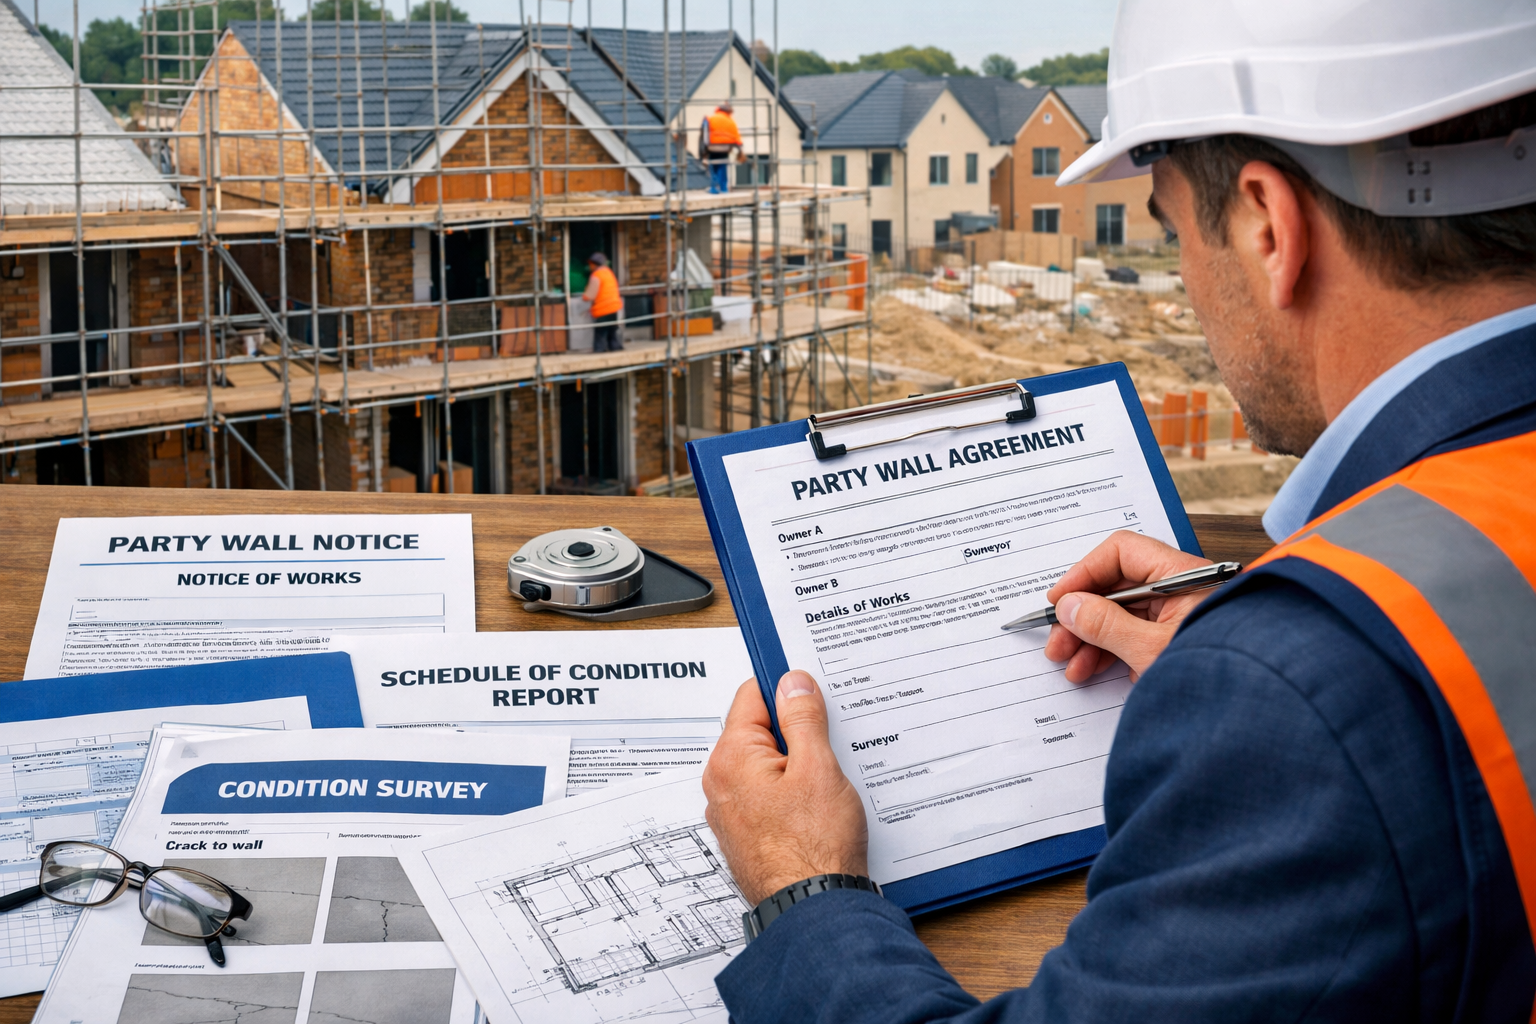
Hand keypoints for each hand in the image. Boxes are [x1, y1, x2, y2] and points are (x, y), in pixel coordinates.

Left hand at [703, 671, 868, 904]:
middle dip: (795, 731)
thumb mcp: (818, 767)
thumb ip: (803, 718)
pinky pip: (770, 796)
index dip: (786, 689)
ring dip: (797, 765)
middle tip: (829, 741)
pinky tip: (820, 806)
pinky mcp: (749, 834)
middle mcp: (721, 783)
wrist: (815, 910)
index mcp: (731, 758)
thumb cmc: (814, 848)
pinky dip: (793, 793)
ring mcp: (733, 812)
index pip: (751, 696)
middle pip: (760, 732)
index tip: (812, 691)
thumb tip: (793, 682)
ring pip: (768, 766)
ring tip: (828, 780)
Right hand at [1044, 531, 1213, 682]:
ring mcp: (1182, 615)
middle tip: (1058, 644)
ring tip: (1073, 667)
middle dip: (1083, 616)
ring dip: (1093, 639)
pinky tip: (1104, 673)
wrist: (1264, 716)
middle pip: (1118, 587)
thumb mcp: (1151, 649)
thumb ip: (1105, 624)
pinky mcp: (1180, 639)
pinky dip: (1115, 652)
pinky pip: (1139, 635)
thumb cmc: (1221, 674)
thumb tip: (1069, 607)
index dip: (1084, 573)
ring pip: (1125, 615)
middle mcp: (1183, 589)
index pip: (1121, 553)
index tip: (1060, 601)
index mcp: (1182, 576)